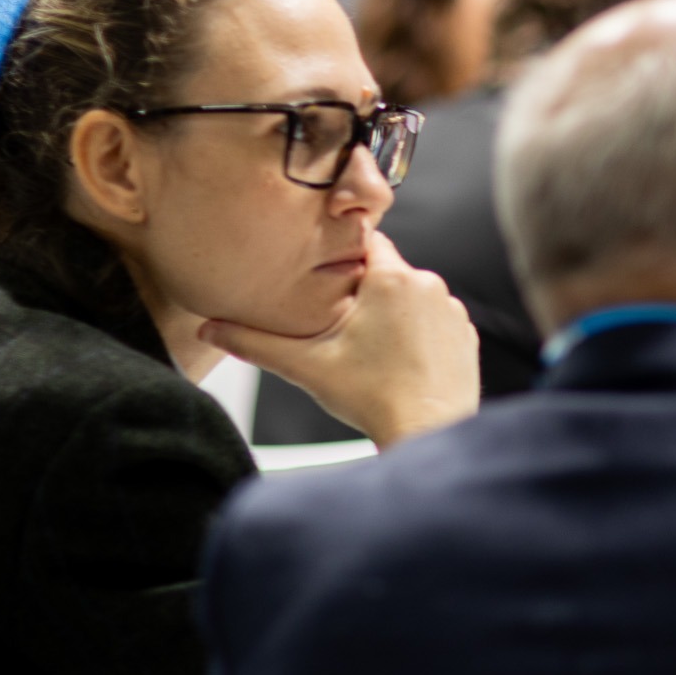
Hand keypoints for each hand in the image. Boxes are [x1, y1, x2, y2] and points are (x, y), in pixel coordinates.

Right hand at [200, 232, 478, 448]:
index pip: (365, 242)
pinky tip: (397, 359)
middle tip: (340, 324)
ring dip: (390, 313)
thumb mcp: (306, 365)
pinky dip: (416, 333)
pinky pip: (433, 320)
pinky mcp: (466, 335)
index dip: (342, 256)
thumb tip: (208, 328)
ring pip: (411, 296)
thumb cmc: (373, 398)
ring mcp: (452, 310)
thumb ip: (254, 342)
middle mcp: (429, 286)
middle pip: (386, 272)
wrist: (428, 432)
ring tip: (369, 347)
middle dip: (362, 292)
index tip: (326, 273)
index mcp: (391, 279)